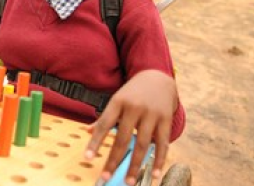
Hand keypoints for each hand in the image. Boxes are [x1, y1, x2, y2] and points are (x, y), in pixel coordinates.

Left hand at [85, 70, 177, 184]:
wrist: (158, 78)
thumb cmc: (133, 92)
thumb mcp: (117, 99)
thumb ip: (105, 117)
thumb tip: (88, 131)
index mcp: (118, 102)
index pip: (104, 124)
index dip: (95, 142)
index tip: (87, 158)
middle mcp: (134, 108)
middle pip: (123, 138)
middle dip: (114, 160)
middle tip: (106, 176)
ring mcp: (152, 114)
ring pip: (143, 144)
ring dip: (135, 165)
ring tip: (128, 181)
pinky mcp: (166, 120)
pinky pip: (162, 144)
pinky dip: (159, 161)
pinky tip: (154, 175)